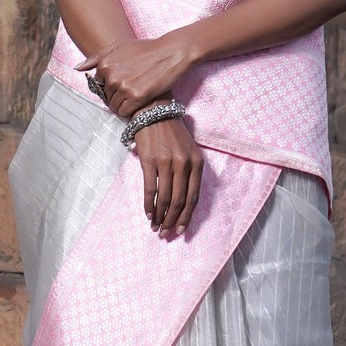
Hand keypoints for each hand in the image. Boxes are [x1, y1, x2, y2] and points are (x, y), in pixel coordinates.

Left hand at [80, 30, 194, 119]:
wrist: (171, 53)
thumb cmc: (146, 49)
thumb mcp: (119, 46)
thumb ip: (96, 57)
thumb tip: (78, 68)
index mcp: (104, 63)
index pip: (99, 84)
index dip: (111, 85)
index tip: (124, 80)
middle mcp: (111, 75)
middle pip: (106, 96)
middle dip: (117, 94)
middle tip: (133, 86)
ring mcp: (123, 87)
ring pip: (113, 106)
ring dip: (123, 103)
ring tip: (136, 93)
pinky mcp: (136, 97)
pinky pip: (123, 112)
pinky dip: (129, 110)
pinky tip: (139, 100)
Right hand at [133, 116, 203, 237]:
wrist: (154, 111)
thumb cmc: (172, 133)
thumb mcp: (189, 150)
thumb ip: (190, 172)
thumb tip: (183, 202)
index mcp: (197, 162)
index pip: (193, 197)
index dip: (187, 217)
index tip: (180, 230)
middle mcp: (183, 163)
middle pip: (180, 201)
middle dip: (172, 220)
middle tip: (165, 233)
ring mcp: (166, 162)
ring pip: (165, 198)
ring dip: (160, 216)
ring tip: (155, 226)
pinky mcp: (150, 160)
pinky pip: (150, 188)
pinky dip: (149, 204)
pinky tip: (148, 213)